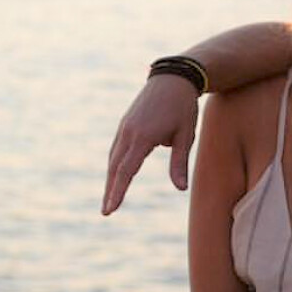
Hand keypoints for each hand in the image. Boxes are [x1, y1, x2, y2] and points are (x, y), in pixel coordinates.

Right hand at [102, 74, 198, 214]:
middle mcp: (129, 132)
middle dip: (111, 190)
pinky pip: (117, 149)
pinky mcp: (126, 125)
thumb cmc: (183, 109)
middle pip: (115, 168)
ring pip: (114, 158)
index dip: (118, 191)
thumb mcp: (185, 137)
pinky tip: (116, 176)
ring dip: (111, 179)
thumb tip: (181, 189)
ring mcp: (125, 127)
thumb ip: (179, 163)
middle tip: (106, 212)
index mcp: (143, 137)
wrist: (173, 79)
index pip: (127, 171)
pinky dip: (115, 165)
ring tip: (110, 198)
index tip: (111, 208)